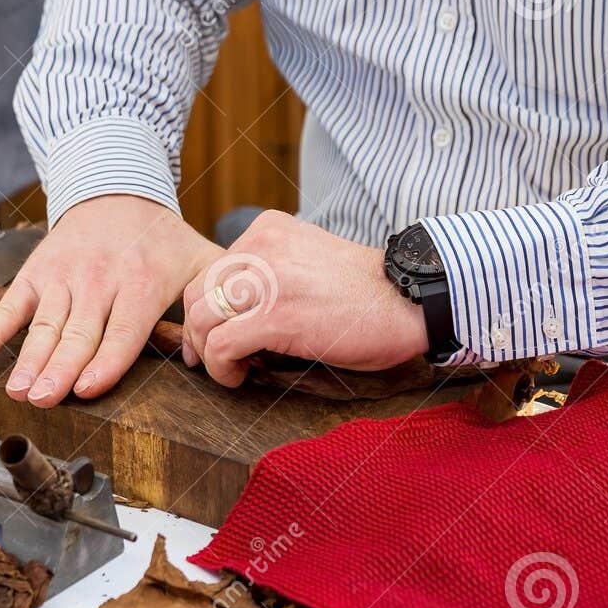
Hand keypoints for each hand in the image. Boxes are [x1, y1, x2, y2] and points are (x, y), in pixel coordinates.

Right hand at [0, 195, 220, 405]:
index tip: (87, 388)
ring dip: (28, 359)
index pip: (122, 331)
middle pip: (77, 333)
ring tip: (18, 391)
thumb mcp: (200, 261)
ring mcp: (64, 276)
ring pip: (45, 324)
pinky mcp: (36, 271)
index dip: (105, 361)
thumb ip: (213, 304)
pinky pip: (13, 301)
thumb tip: (206, 355)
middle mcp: (99, 280)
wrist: (116, 192)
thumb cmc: (161, 241)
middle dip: (59, 368)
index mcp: (141, 283)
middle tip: (43, 399)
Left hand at [182, 210, 427, 386]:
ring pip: (202, 320)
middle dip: (198, 334)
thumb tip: (230, 312)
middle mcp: (262, 247)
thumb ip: (269, 272)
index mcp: (268, 230)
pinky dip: (222, 368)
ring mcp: (268, 280)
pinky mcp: (277, 316)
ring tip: (231, 370)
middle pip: (197, 295)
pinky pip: (222, 345)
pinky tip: (240, 377)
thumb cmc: (366, 292)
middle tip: (211, 360)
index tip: (214, 338)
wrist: (411, 299)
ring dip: (208, 355)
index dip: (205, 311)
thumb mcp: (308, 261)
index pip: (211, 271)